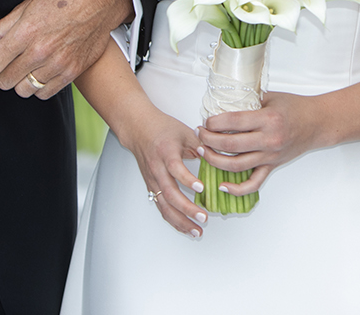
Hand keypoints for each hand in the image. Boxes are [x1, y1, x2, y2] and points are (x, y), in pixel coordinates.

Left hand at [0, 0, 128, 98]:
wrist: (99, 0)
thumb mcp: (27, 6)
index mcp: (26, 32)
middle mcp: (41, 51)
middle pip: (4, 81)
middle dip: (3, 71)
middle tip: (12, 59)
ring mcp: (58, 64)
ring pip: (23, 90)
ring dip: (22, 80)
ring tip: (29, 65)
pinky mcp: (72, 73)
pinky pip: (44, 94)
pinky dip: (39, 87)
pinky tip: (42, 71)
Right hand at [119, 107, 209, 237]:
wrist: (138, 129)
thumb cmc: (162, 128)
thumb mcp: (184, 131)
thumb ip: (201, 144)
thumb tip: (220, 157)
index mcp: (166, 152)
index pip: (175, 168)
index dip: (187, 179)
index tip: (201, 188)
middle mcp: (157, 169)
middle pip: (169, 193)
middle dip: (187, 208)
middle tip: (203, 217)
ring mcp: (153, 180)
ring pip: (164, 205)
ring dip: (180, 221)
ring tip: (197, 230)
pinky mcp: (152, 187)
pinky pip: (161, 207)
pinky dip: (173, 220)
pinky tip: (185, 228)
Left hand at [194, 92, 323, 195]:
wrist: (317, 123)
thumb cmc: (295, 107)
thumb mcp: (270, 97)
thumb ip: (248, 100)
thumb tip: (223, 102)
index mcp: (267, 119)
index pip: (233, 122)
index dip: (214, 123)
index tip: (205, 121)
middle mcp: (268, 140)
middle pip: (229, 145)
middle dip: (208, 140)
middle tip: (199, 134)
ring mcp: (270, 156)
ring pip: (236, 165)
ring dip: (214, 160)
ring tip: (203, 152)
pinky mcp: (272, 167)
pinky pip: (253, 183)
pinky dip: (236, 188)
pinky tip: (222, 185)